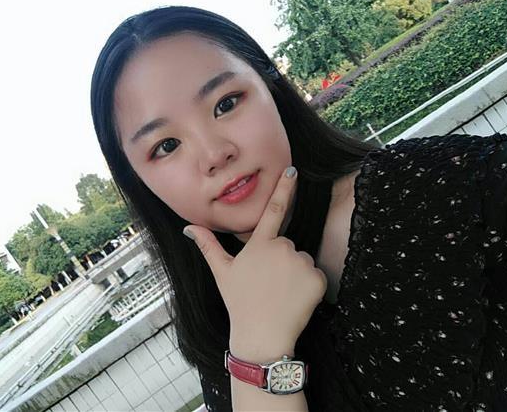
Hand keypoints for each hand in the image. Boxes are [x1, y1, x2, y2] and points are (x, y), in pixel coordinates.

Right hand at [183, 166, 327, 358]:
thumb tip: (188, 227)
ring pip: (302, 260)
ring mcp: (301, 262)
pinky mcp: (317, 279)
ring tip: (281, 293)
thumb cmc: (240, 303)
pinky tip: (295, 299)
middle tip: (269, 283)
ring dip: (295, 273)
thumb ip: (208, 245)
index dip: (284, 188)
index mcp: (260, 244)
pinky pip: (315, 276)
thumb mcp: (222, 272)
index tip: (292, 170)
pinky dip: (309, 287)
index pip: (274, 209)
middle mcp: (282, 248)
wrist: (262, 336)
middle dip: (281, 259)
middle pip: (287, 245)